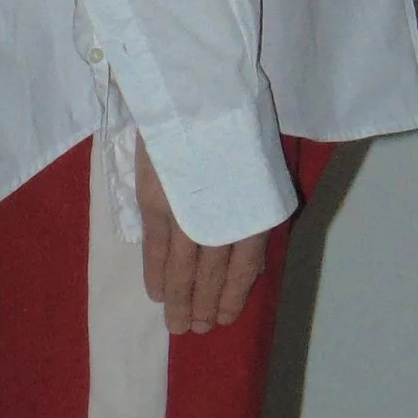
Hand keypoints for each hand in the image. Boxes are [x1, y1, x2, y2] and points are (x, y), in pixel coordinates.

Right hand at [134, 136, 267, 333]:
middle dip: (204, 305)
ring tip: (177, 323)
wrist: (199, 87)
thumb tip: (249, 260)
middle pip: (213, 273)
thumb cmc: (237, 119)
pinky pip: (156, 247)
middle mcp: (225, 218)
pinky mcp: (158, 201)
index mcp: (257, 209)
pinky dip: (155, 273)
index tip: (224, 318)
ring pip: (183, 268)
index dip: (234, 296)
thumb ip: (254, 212)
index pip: (245, 266)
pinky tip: (156, 293)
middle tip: (196, 331)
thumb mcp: (261, 168)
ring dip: (179, 299)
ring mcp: (189, 212)